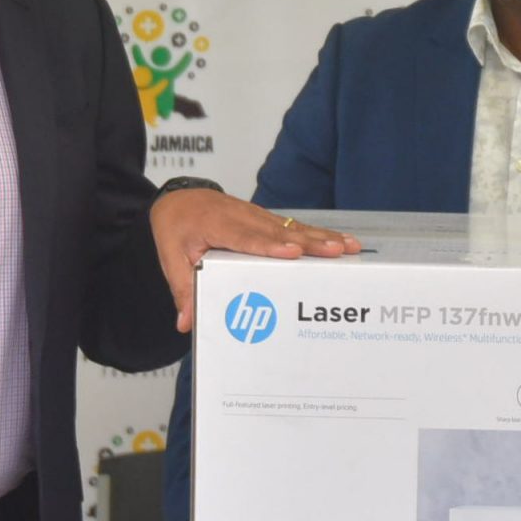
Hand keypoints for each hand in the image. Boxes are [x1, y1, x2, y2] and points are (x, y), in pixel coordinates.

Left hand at [150, 190, 358, 331]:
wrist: (180, 199)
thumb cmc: (177, 226)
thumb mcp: (171, 257)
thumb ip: (183, 289)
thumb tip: (187, 322)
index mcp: (217, 224)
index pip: (247, 238)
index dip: (271, 245)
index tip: (292, 252)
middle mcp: (243, 217)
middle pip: (280, 232)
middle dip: (310, 242)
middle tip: (336, 251)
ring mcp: (258, 216)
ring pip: (293, 228)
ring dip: (322, 238)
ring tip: (349, 247)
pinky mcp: (268, 220)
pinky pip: (295, 227)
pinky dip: (318, 235)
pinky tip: (341, 243)